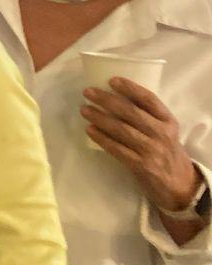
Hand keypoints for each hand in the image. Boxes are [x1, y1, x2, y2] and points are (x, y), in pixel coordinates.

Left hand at [84, 78, 201, 212]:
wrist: (180, 184)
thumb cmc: (166, 151)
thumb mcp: (165, 131)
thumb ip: (148, 117)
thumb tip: (114, 98)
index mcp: (168, 121)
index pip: (150, 100)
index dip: (131, 88)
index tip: (112, 80)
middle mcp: (161, 133)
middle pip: (131, 112)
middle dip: (107, 100)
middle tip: (88, 92)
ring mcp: (152, 150)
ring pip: (122, 130)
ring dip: (100, 118)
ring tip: (84, 110)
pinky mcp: (142, 165)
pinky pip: (118, 149)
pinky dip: (102, 138)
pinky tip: (90, 130)